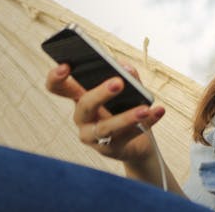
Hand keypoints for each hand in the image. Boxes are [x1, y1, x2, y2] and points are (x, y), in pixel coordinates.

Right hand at [45, 63, 164, 163]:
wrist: (139, 140)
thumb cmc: (126, 107)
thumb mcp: (128, 89)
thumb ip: (127, 75)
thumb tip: (125, 68)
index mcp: (80, 97)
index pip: (58, 88)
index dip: (56, 78)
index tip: (65, 66)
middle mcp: (82, 118)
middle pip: (85, 105)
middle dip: (101, 93)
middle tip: (119, 82)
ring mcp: (93, 136)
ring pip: (107, 127)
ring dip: (127, 116)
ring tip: (145, 108)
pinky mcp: (110, 149)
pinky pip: (129, 135)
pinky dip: (148, 122)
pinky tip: (159, 111)